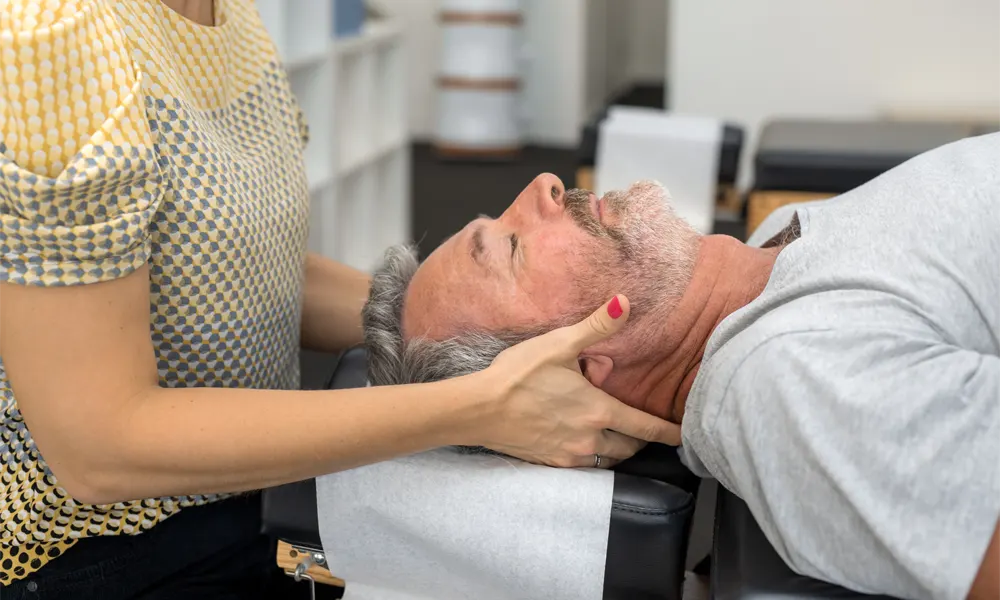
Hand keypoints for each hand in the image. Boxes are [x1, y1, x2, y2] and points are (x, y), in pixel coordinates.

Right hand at [474, 295, 680, 467]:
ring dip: (617, 449)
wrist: (479, 409)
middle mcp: (590, 437)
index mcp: (599, 410)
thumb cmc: (518, 374)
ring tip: (616, 436)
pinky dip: (591, 455)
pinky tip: (583, 442)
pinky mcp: (550, 463)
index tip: (685, 437)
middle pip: (629, 448)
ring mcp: (569, 454)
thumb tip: (625, 302)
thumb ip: (596, 326)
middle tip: (644, 430)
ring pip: (607, 459)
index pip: (646, 427)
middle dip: (640, 440)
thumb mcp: (559, 344)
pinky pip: (583, 464)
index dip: (669, 433)